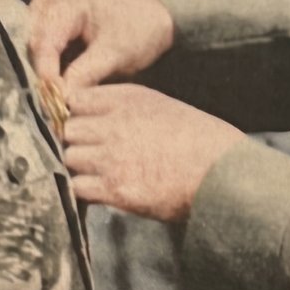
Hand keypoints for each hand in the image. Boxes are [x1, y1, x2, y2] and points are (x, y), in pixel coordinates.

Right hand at [29, 0, 174, 90]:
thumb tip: (61, 98)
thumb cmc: (138, 33)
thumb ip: (85, 74)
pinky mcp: (53, 20)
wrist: (152, 23)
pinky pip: (39, 42)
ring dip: (39, 66)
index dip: (45, 71)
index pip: (46, 39)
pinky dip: (45, 63)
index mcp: (71, 0)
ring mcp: (51, 7)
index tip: (51, 99)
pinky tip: (53, 81)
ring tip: (50, 91)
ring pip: (31, 41)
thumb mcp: (115, 55)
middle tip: (47, 98)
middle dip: (38, 68)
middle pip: (32, 37)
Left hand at [63, 83, 244, 221]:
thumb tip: (97, 118)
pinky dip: (85, 190)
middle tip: (91, 152)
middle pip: (69, 129)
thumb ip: (125, 108)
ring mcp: (111, 157)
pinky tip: (101, 190)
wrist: (220, 172)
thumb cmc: (199, 140)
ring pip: (70, 157)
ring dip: (80, 166)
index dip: (78, 114)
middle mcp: (114, 124)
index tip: (85, 125)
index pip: (76, 99)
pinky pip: (79, 186)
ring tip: (99, 173)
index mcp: (126, 99)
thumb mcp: (161, 106)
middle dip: (77, 141)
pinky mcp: (115, 188)